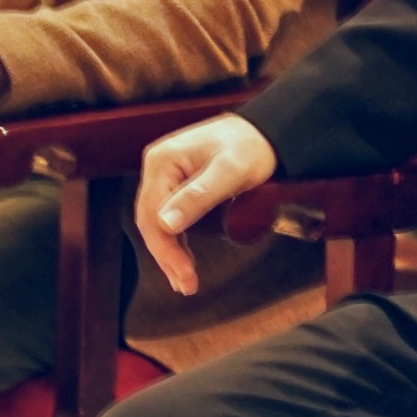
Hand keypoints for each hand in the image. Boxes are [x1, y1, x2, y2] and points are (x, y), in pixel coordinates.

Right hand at [134, 113, 279, 294]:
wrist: (265, 131)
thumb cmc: (251, 147)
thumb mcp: (230, 172)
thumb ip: (198, 197)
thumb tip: (166, 224)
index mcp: (162, 161)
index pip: (153, 214)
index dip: (166, 248)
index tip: (184, 274)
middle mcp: (157, 166)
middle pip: (150, 220)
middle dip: (166, 255)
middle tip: (186, 285)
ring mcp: (165, 174)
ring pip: (157, 221)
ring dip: (168, 252)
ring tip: (183, 281)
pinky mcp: (176, 182)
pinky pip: (168, 216)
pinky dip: (174, 240)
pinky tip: (180, 259)